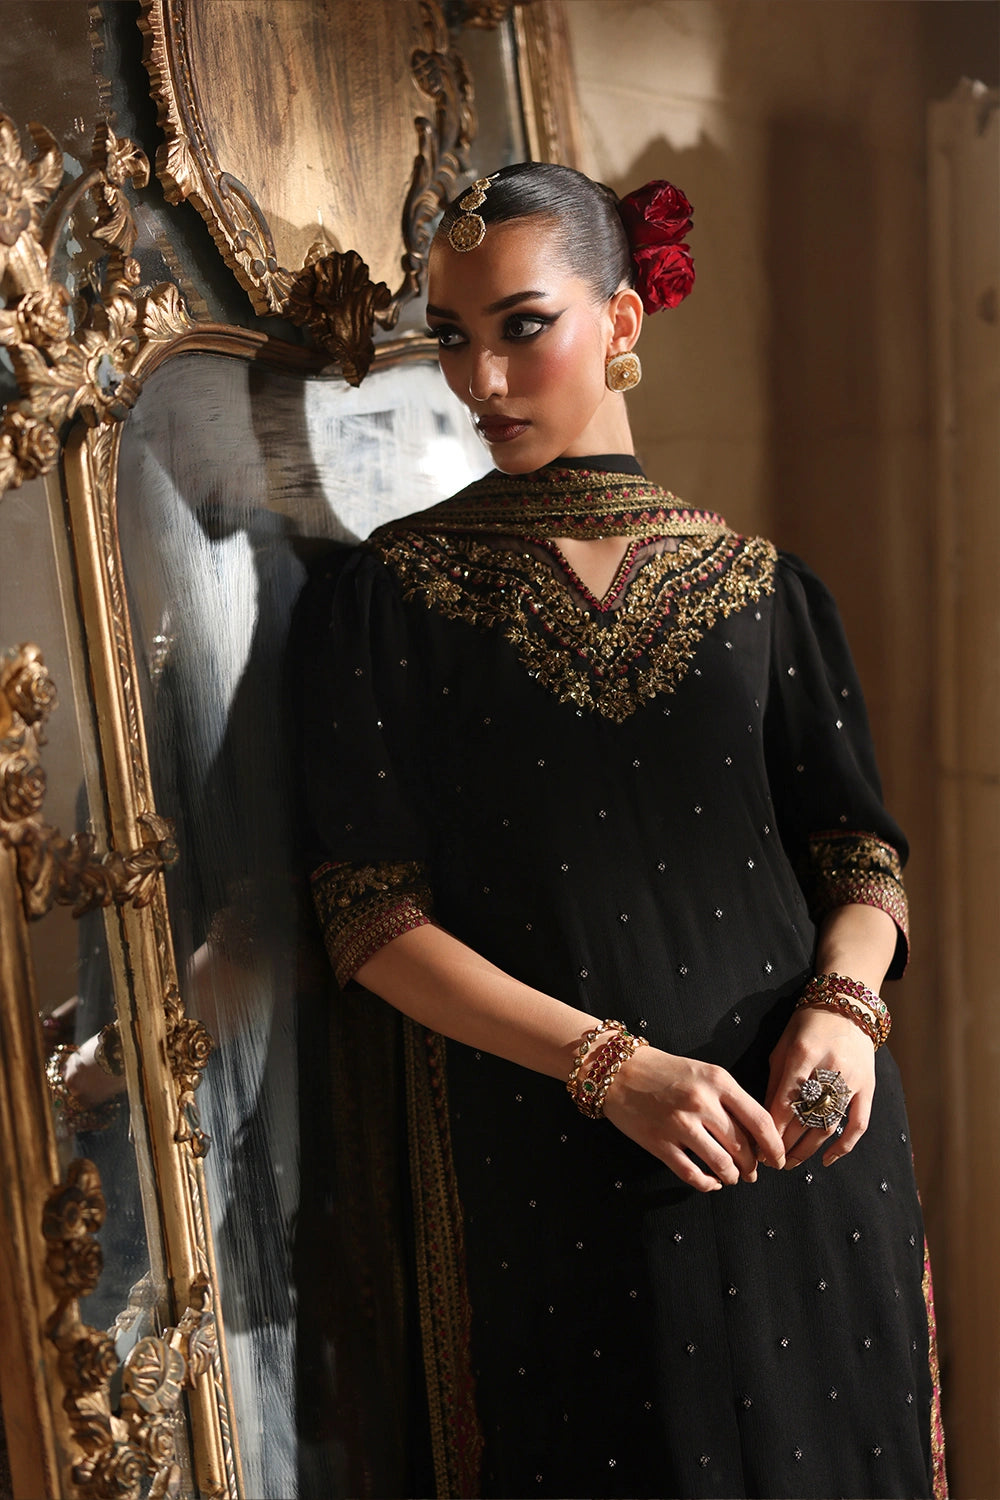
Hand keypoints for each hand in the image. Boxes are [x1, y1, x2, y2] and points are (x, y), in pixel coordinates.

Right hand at [603, 1045, 786, 1191]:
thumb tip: (756, 1137)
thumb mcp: (704, 1073)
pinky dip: (708, 1184)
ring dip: (732, 1176)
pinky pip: (693, 1174)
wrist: (618, 1070)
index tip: (778, 1159)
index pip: (760, 1120)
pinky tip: (711, 1182)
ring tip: (732, 1177)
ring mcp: (679, 1124)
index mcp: (718, 1081)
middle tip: (753, 1172)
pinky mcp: (659, 1143)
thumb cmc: (664, 1071)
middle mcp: (701, 1102)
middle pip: (743, 1147)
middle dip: (753, 1166)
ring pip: (722, 1164)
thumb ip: (730, 1100)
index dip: (774, 1147)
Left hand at [766, 1006, 875, 1168]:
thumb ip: (775, 1081)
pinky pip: (858, 1124)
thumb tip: (763, 1117)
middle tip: (768, 1160)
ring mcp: (852, 1080)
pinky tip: (827, 1159)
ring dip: (807, 1149)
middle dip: (784, 1144)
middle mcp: (829, 1069)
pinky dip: (844, 1146)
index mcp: (803, 1055)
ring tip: (789, 1163)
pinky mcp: (868, 1088)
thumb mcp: (783, 1045)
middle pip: (805, 1119)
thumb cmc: (807, 1025)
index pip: (784, 1102)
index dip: (770, 1130)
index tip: (757, 1147)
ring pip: (828, 1126)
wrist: (847, 1006)